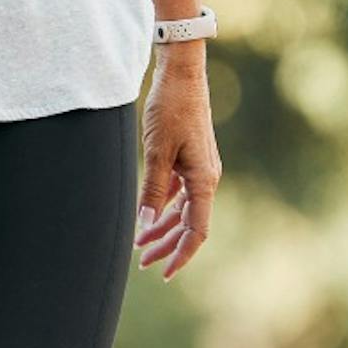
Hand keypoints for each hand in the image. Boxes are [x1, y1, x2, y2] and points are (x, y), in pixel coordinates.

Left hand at [137, 43, 220, 275]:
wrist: (181, 74)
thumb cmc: (171, 108)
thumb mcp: (157, 151)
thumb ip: (152, 190)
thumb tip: (144, 225)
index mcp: (204, 180)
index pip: (197, 231)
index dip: (181, 254)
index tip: (165, 273)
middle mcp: (206, 178)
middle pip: (189, 224)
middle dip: (167, 245)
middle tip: (143, 263)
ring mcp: (199, 169)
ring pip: (183, 210)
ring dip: (163, 227)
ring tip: (141, 244)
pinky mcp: (189, 159)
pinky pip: (179, 192)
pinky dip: (164, 207)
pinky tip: (148, 216)